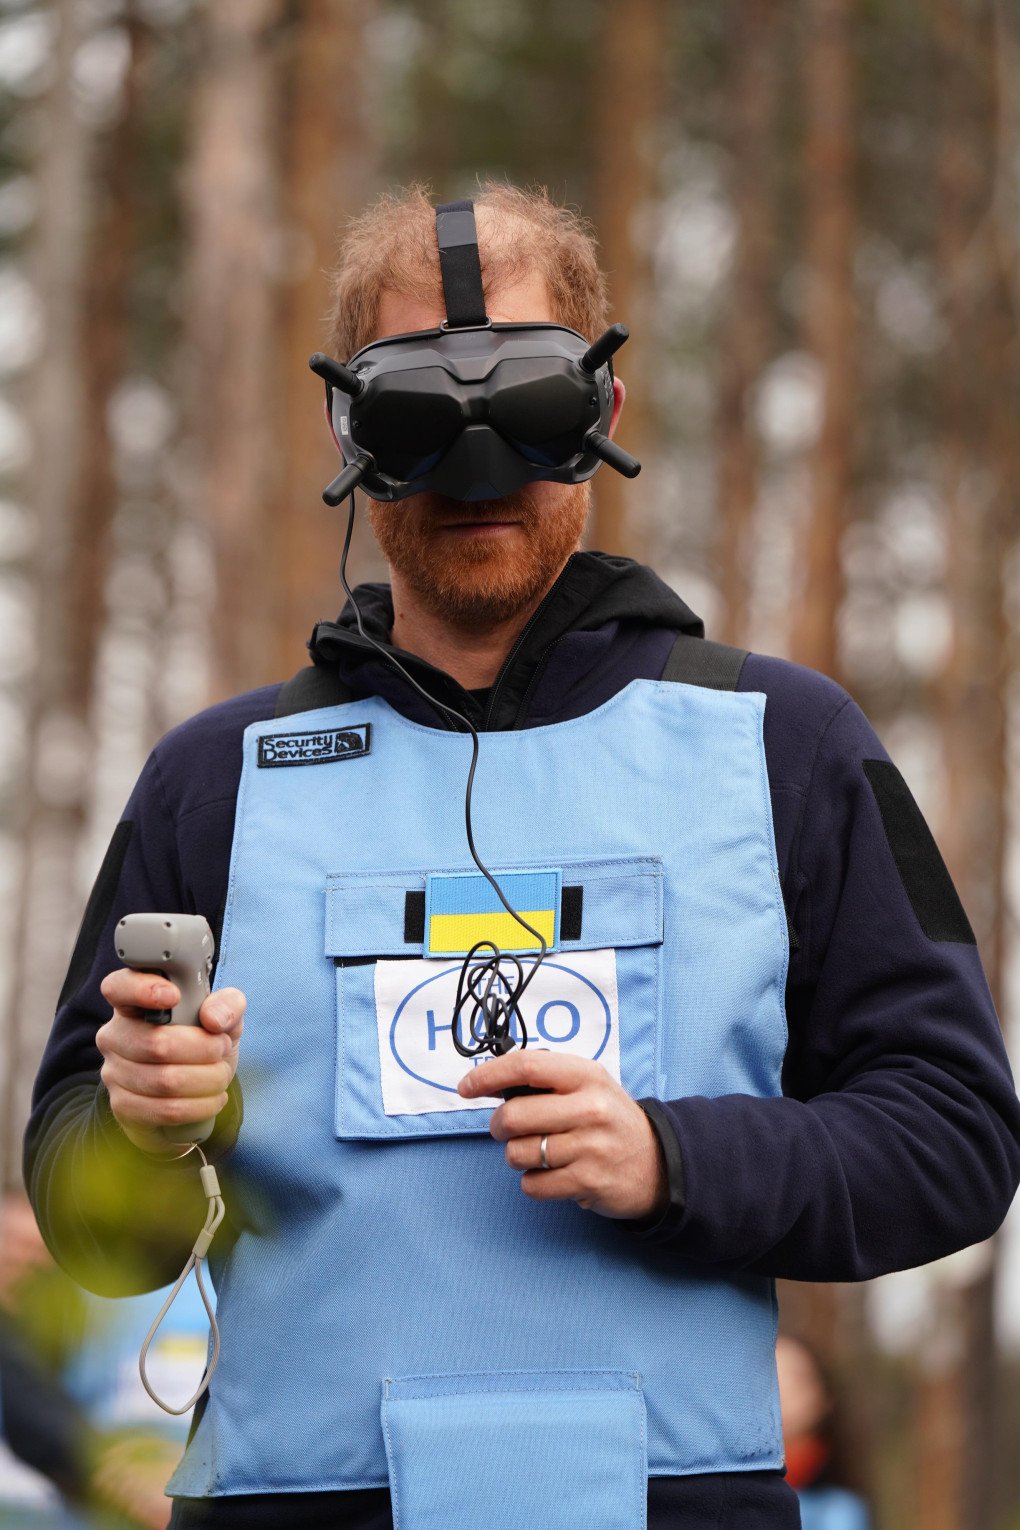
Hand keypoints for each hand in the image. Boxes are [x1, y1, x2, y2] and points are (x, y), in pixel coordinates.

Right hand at [97, 969, 245, 1155]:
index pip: (119, 987)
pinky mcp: (122, 1105)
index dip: (142, 989)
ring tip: (220, 1073)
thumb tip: (213, 1018)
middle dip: (204, 1048)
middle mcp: (115, 1034)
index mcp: (133, 1002)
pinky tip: (214, 1097)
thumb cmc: (203, 1042)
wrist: (193, 1089)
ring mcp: (114, 1071)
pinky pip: (165, 1109)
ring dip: (207, 1079)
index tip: (174, 996)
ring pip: (165, 1080)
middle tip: (222, 1047)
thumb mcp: (224, 1017)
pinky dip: (200, 1105)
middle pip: (156, 1043)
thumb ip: (227, 1005)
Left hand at [458, 1050, 667, 1219]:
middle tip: (505, 1129)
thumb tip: (490, 1082)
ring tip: (539, 1152)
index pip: (526, 1066)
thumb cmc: (610, 1119)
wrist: (658, 1164)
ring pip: (518, 1153)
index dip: (489, 1075)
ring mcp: (590, 1147)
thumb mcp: (588, 1085)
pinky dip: (533, 1182)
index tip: (466, 1087)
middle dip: (498, 1126)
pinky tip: (552, 1174)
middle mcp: (590, 1108)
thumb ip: (546, 1079)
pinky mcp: (587, 1182)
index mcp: (586, 1075)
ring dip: (518, 1156)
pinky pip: (532, 1185)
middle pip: (514, 1116)